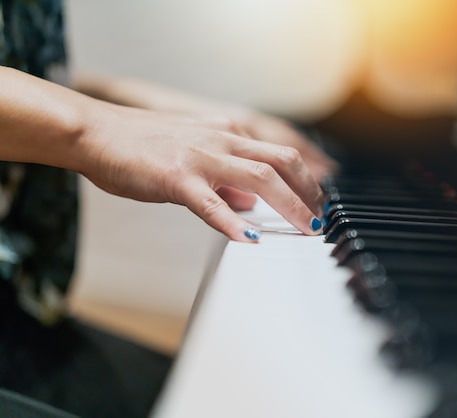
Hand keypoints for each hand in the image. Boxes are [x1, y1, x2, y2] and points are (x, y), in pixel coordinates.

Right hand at [79, 103, 325, 241]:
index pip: (281, 154)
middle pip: (283, 162)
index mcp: (228, 132)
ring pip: (260, 178)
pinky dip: (234, 223)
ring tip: (305, 230)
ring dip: (289, 206)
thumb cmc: (142, 145)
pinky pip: (212, 203)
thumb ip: (227, 176)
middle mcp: (222, 138)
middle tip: (322, 220)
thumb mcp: (196, 152)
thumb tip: (251, 202)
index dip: (307, 180)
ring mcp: (201, 156)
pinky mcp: (176, 177)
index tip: (319, 204)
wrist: (97, 134)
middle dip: (310, 193)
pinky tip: (249, 240)